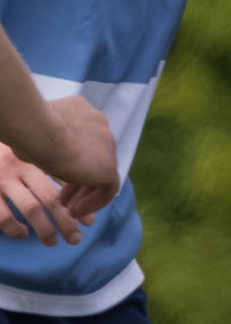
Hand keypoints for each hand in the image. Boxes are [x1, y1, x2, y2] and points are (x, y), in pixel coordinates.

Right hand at [0, 142, 102, 247]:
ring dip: (45, 229)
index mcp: (34, 155)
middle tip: (75, 239)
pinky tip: (22, 233)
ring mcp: (1, 179)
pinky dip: (15, 229)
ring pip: (31, 209)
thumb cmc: (4, 149)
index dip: (78, 202)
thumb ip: (49, 166)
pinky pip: (3, 217)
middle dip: (67, 221)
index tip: (88, 222)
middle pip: (51, 197)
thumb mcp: (25, 150)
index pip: (64, 181)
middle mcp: (19, 166)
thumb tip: (79, 193)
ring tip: (52, 242)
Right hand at [42, 96, 120, 211]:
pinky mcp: (109, 166)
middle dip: (78, 180)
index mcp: (82, 110)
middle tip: (64, 199)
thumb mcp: (36, 133)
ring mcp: (107, 144)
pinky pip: (107, 189)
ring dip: (85, 194)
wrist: (38, 130)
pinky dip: (92, 203)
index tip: (56, 175)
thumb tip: (35, 154)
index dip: (70, 160)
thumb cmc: (27, 130)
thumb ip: (45, 140)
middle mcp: (98, 123)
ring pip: (100, 174)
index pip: (83, 140)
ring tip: (69, 211)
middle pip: (93, 157)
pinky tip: (74, 212)